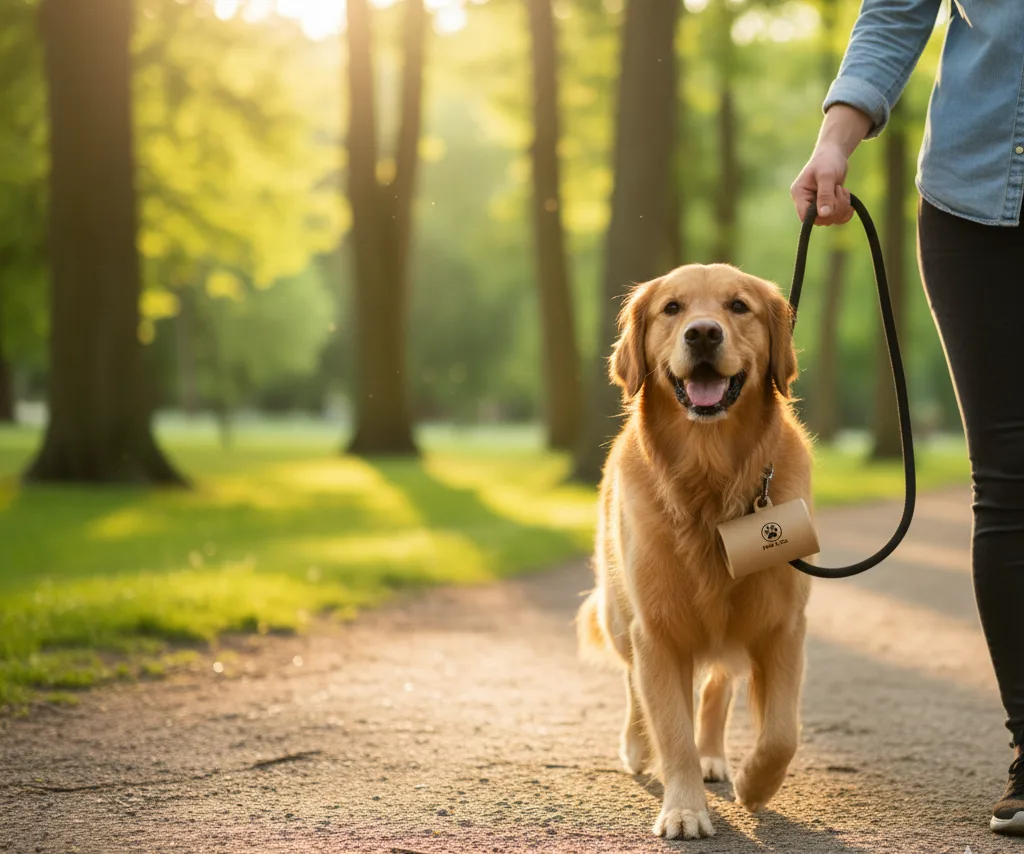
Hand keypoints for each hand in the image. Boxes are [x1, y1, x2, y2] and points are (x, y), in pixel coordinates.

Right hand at [791, 103, 871, 225]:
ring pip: (830, 219)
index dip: (820, 215)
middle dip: (835, 208)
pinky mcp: (826, 205)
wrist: (834, 153)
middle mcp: (805, 202)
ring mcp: (815, 205)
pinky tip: (847, 198)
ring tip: (841, 190)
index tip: (831, 203)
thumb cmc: (828, 160)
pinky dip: (845, 210)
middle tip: (839, 190)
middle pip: (819, 220)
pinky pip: (836, 218)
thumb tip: (824, 215)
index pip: (805, 217)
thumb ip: (825, 195)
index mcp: (799, 194)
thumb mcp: (827, 176)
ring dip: (841, 206)